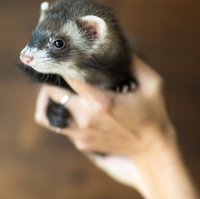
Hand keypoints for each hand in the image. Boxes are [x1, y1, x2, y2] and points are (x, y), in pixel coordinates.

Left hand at [35, 56, 178, 198]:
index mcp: (101, 102)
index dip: (61, 64)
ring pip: (47, 114)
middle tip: (55, 73)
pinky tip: (71, 106)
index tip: (61, 56)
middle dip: (50, 81)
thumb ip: (134, 63)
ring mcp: (81, 133)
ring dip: (48, 100)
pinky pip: (60, 125)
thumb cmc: (153, 115)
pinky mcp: (80, 143)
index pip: (68, 77)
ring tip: (54, 89)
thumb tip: (117, 47)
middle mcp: (86, 118)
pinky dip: (60, 114)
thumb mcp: (153, 84)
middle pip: (51, 94)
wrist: (151, 151)